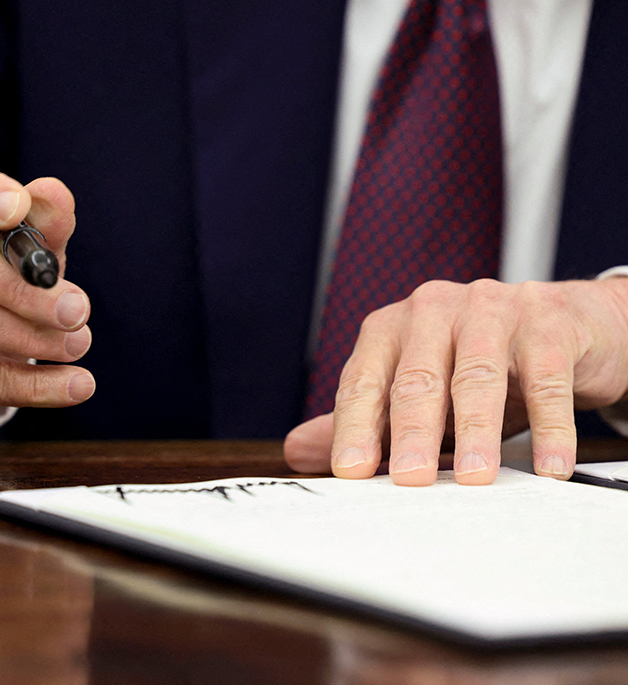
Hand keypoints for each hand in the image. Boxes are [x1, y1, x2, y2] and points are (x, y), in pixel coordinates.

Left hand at [284, 278, 627, 484]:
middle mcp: (434, 310)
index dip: (356, 426)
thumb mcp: (417, 391)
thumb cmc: (477, 362)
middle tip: (410, 478)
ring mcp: (491, 310)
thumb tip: (296, 451)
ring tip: (474, 477)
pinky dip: (549, 426)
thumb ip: (363, 419)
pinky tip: (548, 465)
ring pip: (477, 376)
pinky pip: (545, 379)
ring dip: (476, 431)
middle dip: (411, 431)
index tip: (351, 471)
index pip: (364, 381)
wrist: (563, 322)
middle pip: (417, 377)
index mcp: (391, 328)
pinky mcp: (547, 322)